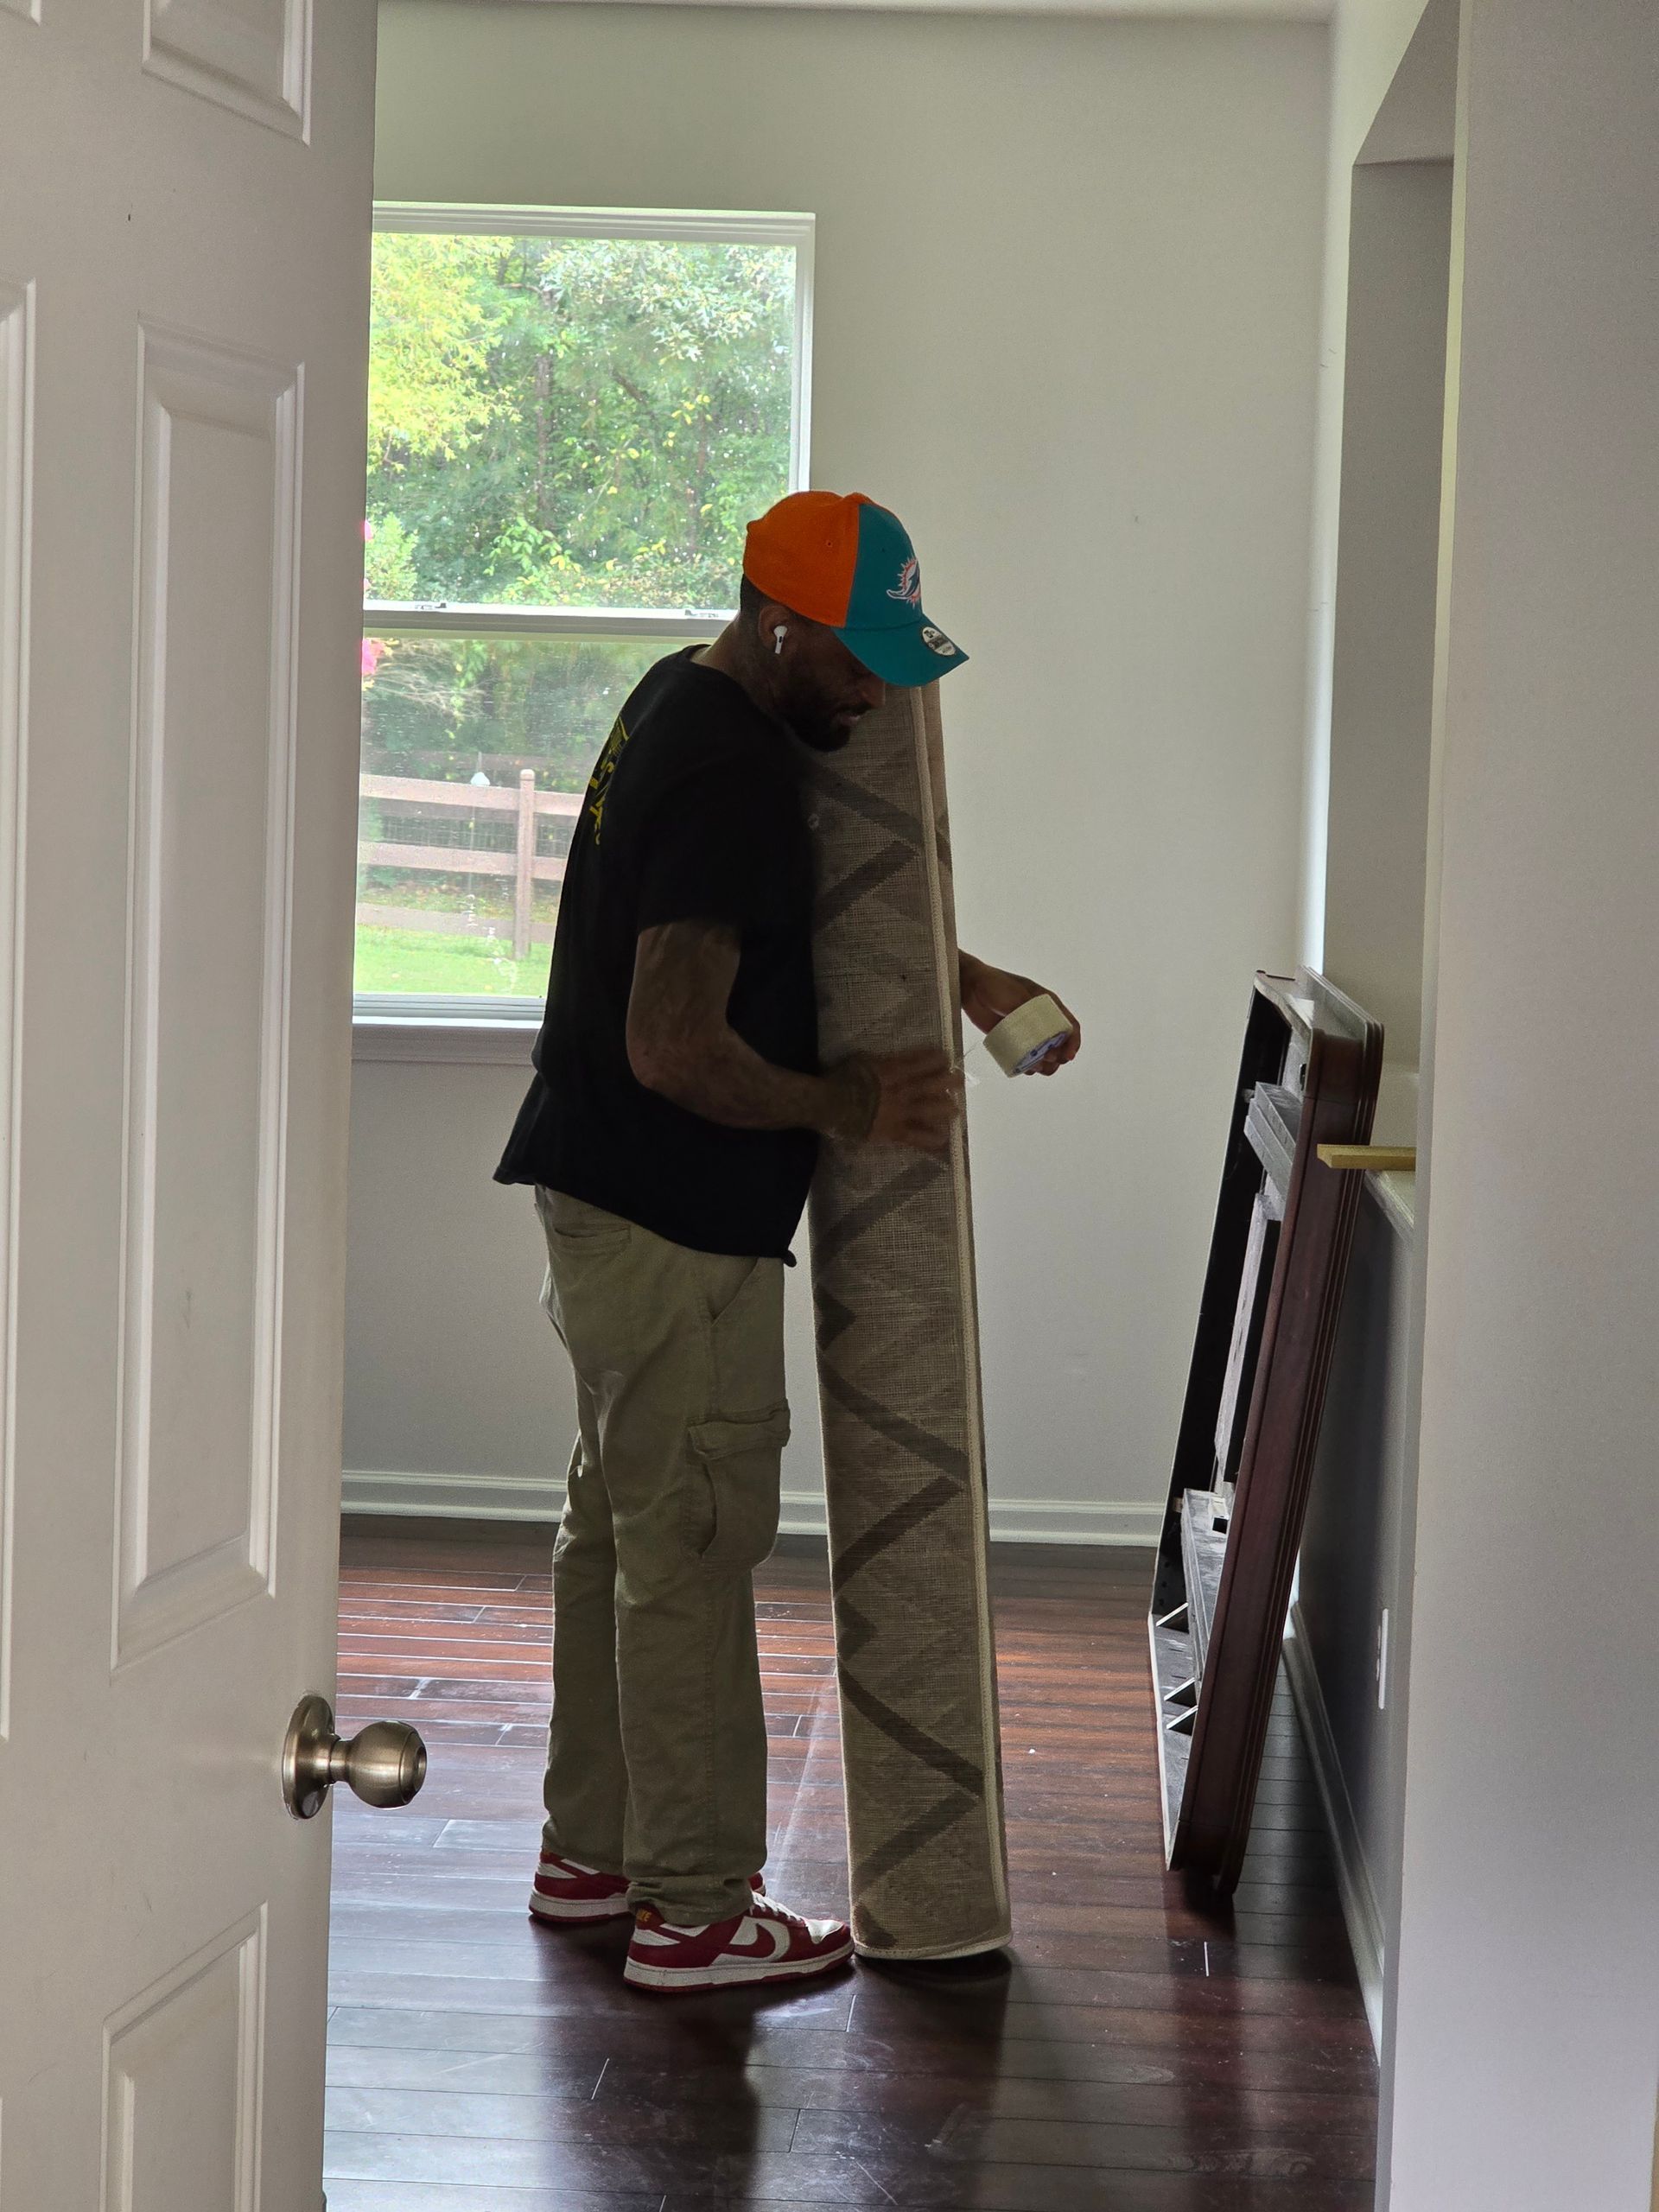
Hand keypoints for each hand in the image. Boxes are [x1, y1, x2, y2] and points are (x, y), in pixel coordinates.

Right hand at [820, 1048, 961, 1152]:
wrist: (832, 1105)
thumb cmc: (843, 1079)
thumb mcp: (863, 1059)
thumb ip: (882, 1060)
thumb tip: (894, 1060)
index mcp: (895, 1071)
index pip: (922, 1063)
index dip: (936, 1060)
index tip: (946, 1059)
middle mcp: (903, 1091)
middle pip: (932, 1085)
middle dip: (949, 1082)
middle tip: (959, 1080)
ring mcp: (901, 1113)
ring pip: (931, 1110)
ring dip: (945, 1109)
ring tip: (955, 1109)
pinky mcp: (896, 1132)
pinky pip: (918, 1137)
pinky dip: (931, 1138)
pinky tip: (942, 1138)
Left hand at [959, 954, 1080, 1075]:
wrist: (969, 987)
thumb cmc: (994, 985)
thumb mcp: (1014, 996)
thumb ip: (1028, 1014)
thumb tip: (1040, 1038)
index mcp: (1048, 1005)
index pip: (1069, 1025)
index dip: (1073, 1042)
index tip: (1068, 1055)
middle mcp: (1041, 1020)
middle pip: (1060, 1044)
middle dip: (1059, 1057)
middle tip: (1049, 1061)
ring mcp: (1028, 1032)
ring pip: (1045, 1055)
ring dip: (1045, 1065)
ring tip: (1036, 1068)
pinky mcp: (1014, 1040)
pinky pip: (1026, 1058)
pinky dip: (1028, 1066)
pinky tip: (1025, 1069)